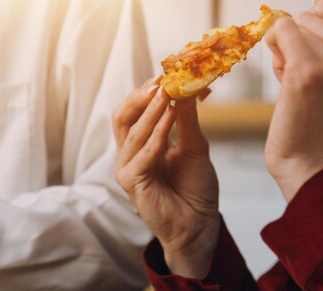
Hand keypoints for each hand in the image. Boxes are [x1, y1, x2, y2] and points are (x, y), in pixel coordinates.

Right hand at [112, 76, 219, 277]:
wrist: (199, 225)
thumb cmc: (195, 189)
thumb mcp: (195, 146)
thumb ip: (187, 119)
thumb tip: (188, 87)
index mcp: (143, 144)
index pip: (138, 110)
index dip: (152, 91)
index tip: (173, 73)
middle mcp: (131, 154)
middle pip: (123, 116)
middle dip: (141, 95)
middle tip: (160, 79)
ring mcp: (128, 168)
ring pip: (131, 132)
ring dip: (151, 111)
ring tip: (167, 92)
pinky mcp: (131, 183)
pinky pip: (141, 154)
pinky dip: (155, 135)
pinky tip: (170, 118)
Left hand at [265, 0, 322, 200]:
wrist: (313, 162)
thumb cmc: (318, 118)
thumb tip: (313, 9)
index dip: (309, 32)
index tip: (313, 63)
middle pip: (309, 15)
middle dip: (296, 41)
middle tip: (302, 78)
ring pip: (292, 23)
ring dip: (283, 50)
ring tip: (295, 83)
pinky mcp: (307, 72)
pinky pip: (279, 32)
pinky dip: (273, 51)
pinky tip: (283, 80)